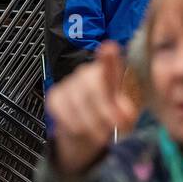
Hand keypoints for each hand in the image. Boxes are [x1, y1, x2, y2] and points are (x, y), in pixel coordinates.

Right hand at [47, 42, 137, 177]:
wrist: (88, 129)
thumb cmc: (110, 116)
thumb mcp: (126, 114)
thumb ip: (126, 111)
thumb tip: (125, 114)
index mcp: (111, 72)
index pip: (109, 61)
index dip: (108, 55)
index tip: (109, 48)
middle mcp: (88, 72)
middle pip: (92, 84)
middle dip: (104, 109)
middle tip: (115, 125)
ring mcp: (69, 82)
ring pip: (77, 100)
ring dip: (91, 122)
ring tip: (101, 133)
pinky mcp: (55, 95)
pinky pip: (62, 110)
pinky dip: (74, 124)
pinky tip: (83, 130)